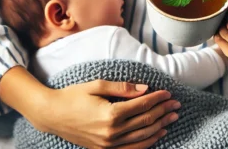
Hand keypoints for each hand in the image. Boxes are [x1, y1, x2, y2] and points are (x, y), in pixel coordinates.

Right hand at [32, 80, 179, 147]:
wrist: (52, 115)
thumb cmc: (72, 96)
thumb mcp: (95, 85)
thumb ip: (121, 88)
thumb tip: (144, 88)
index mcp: (110, 114)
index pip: (141, 106)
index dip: (157, 99)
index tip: (168, 93)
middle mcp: (111, 132)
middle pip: (145, 122)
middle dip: (162, 111)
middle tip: (176, 104)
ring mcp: (108, 144)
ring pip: (142, 137)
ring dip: (160, 126)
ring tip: (172, 118)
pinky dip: (147, 143)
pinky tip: (158, 134)